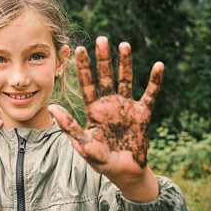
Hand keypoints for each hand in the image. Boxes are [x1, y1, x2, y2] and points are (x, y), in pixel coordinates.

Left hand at [48, 37, 162, 198]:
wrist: (123, 172)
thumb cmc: (100, 159)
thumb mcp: (83, 144)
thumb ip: (69, 126)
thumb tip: (51, 107)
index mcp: (93, 109)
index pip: (87, 83)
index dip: (84, 67)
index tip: (79, 49)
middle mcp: (109, 103)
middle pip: (105, 76)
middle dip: (103, 59)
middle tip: (101, 39)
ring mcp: (126, 107)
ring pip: (126, 80)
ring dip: (125, 63)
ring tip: (124, 45)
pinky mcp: (142, 113)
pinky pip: (150, 94)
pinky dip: (155, 81)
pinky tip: (159, 65)